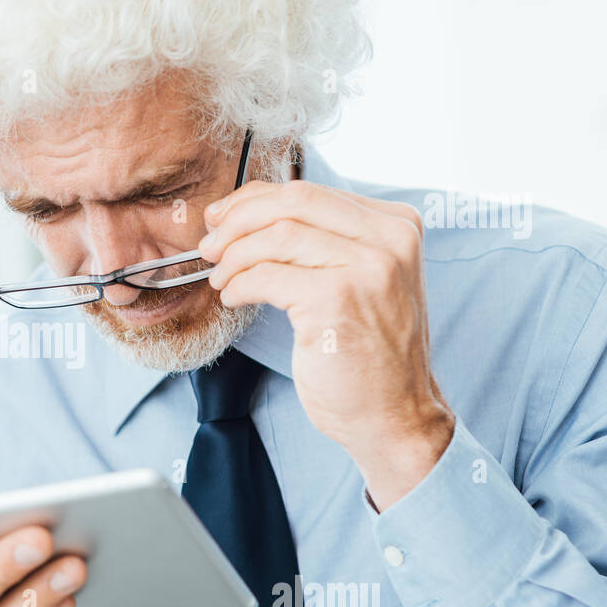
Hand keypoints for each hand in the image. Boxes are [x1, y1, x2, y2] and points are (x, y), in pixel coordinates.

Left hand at [199, 179, 454, 509]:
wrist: (395, 414)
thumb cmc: (368, 352)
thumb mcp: (360, 280)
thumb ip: (324, 241)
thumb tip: (250, 210)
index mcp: (397, 225)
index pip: (309, 192)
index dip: (253, 200)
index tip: (221, 217)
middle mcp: (389, 239)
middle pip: (292, 203)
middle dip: (237, 221)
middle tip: (209, 245)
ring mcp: (368, 268)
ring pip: (277, 236)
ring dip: (234, 256)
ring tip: (220, 278)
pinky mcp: (338, 300)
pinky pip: (268, 275)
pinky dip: (240, 284)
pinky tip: (233, 297)